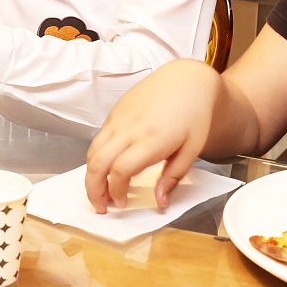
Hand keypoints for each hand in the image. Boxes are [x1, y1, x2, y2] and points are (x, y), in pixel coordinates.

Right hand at [84, 59, 222, 213]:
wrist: (187, 80)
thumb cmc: (194, 114)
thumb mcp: (192, 150)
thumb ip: (173, 178)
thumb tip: (160, 202)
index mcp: (151, 139)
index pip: (120, 170)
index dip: (116, 191)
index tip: (122, 203)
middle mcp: (129, 128)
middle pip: (97, 163)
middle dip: (94, 189)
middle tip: (101, 206)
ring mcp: (119, 118)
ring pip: (93, 150)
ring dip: (91, 174)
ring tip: (101, 190)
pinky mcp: (116, 111)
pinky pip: (99, 138)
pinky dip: (97, 156)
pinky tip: (108, 167)